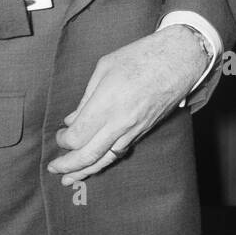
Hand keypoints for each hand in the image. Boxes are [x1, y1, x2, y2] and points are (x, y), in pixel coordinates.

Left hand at [47, 24, 205, 185]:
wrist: (181, 58)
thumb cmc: (142, 56)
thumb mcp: (105, 67)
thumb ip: (87, 97)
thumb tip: (73, 119)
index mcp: (107, 103)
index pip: (77, 136)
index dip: (63, 140)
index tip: (60, 134)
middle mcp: (120, 121)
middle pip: (89, 154)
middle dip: (68, 165)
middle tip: (55, 169)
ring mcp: (135, 128)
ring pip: (107, 158)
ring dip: (87, 170)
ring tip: (71, 179)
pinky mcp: (146, 129)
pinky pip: (122, 151)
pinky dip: (106, 160)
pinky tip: (98, 163)